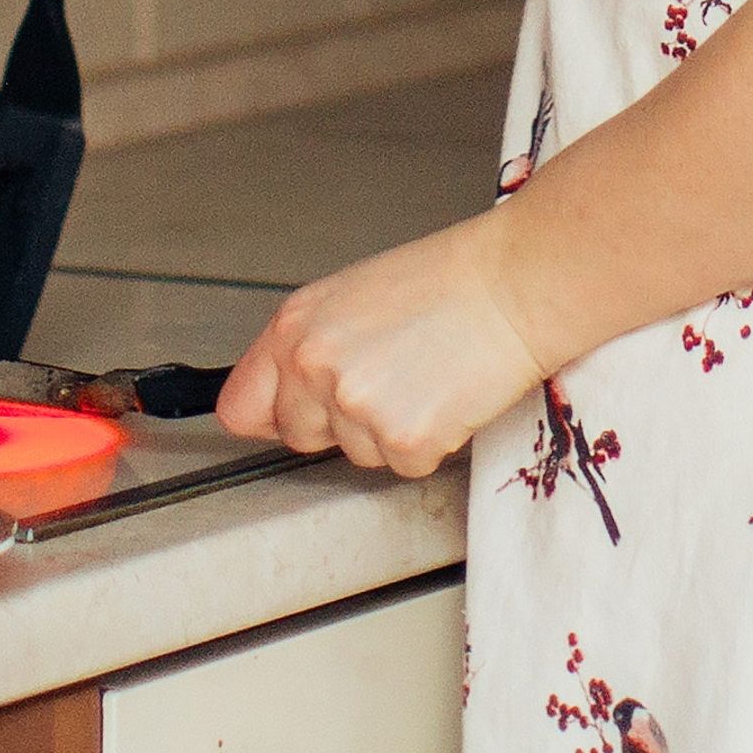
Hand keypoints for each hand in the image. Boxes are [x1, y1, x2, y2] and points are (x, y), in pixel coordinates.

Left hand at [219, 217, 551, 475]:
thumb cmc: (445, 284)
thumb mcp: (351, 298)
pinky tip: (444, 397)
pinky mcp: (401, 440)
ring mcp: (355, 407)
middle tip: (388, 377)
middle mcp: (314, 367)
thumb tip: (282, 393)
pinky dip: (428, 444)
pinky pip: (403, 468)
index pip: (240, 405)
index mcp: (295, 327)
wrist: (513, 286)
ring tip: (423, 376)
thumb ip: (308, 347)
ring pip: (356, 455)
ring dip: (388, 431)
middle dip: (338, 422)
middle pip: (299, 436)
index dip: (268, 414)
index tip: (283, 416)